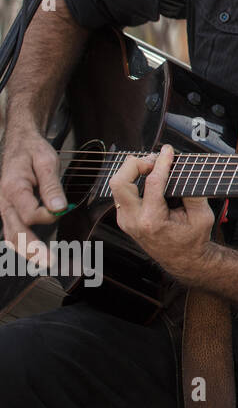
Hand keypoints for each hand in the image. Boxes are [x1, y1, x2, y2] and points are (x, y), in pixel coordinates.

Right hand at [0, 121, 68, 270]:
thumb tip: (58, 207)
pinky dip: (21, 244)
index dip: (48, 215)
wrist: (19, 143)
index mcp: (13, 188)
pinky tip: (34, 254)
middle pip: (15, 232)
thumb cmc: (33, 151)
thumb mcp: (46, 160)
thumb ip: (51, 185)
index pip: (30, 213)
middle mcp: (4, 202)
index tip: (62, 208)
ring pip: (11, 235)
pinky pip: (12, 231)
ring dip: (26, 251)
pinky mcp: (9, 210)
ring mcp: (4, 208)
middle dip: (32, 249)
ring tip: (44, 263)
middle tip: (49, 263)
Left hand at [111, 144, 215, 281]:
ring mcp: (126, 220)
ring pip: (117, 186)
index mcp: (152, 221)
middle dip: (135, 165)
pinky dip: (133, 180)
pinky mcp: (125, 218)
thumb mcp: (202, 216)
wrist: (183, 259)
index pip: (153, 182)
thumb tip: (184, 169)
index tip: (168, 150)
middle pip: (120, 182)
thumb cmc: (193, 239)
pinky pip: (122, 193)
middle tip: (152, 160)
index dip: (161, 162)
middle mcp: (134, 221)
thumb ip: (193, 192)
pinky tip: (147, 176)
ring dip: (132, 171)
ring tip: (151, 166)